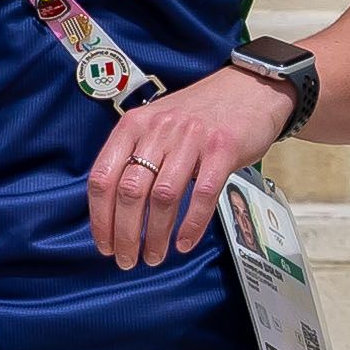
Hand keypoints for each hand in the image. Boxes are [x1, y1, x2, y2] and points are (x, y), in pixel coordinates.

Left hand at [86, 65, 294, 270]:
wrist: (250, 89)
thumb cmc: (200, 113)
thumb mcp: (157, 123)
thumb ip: (136, 154)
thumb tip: (115, 208)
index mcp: (134, 125)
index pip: (103, 177)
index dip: (100, 218)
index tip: (103, 244)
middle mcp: (158, 130)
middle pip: (130, 192)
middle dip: (125, 234)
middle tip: (126, 260)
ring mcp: (191, 139)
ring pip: (163, 197)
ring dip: (156, 235)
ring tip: (153, 257)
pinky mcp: (222, 149)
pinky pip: (203, 195)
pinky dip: (191, 225)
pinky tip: (184, 243)